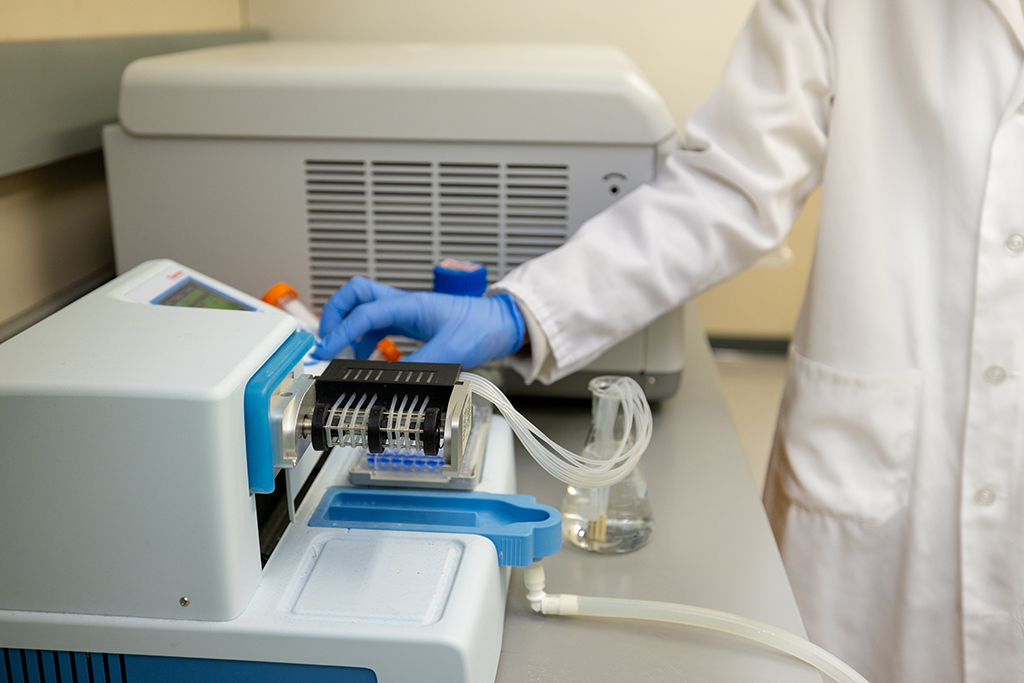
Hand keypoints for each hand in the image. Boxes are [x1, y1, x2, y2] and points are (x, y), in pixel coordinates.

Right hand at [312, 277, 525, 368]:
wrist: (502, 324)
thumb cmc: (482, 328)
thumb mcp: (450, 352)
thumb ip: (418, 366)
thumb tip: (388, 379)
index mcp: (410, 305)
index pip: (364, 313)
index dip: (341, 332)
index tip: (325, 351)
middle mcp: (403, 304)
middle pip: (354, 294)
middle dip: (334, 314)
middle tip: (326, 341)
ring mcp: (405, 312)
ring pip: (363, 310)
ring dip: (348, 330)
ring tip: (342, 355)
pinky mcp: (410, 323)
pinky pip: (377, 326)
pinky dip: (365, 341)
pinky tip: (367, 359)